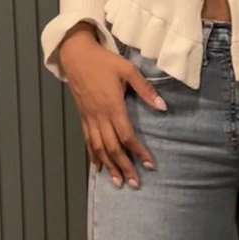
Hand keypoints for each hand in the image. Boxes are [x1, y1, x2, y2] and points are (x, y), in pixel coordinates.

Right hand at [58, 30, 160, 188]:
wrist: (76, 55)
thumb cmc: (104, 61)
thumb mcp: (128, 70)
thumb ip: (145, 89)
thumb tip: (162, 107)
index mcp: (112, 106)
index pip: (127, 135)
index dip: (138, 152)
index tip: (149, 165)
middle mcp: (99, 116)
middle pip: (112, 148)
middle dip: (124, 167)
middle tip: (135, 184)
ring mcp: (89, 118)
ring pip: (99, 148)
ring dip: (108, 167)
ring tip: (118, 182)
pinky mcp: (82, 117)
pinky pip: (88, 141)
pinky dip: (93, 156)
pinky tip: (98, 167)